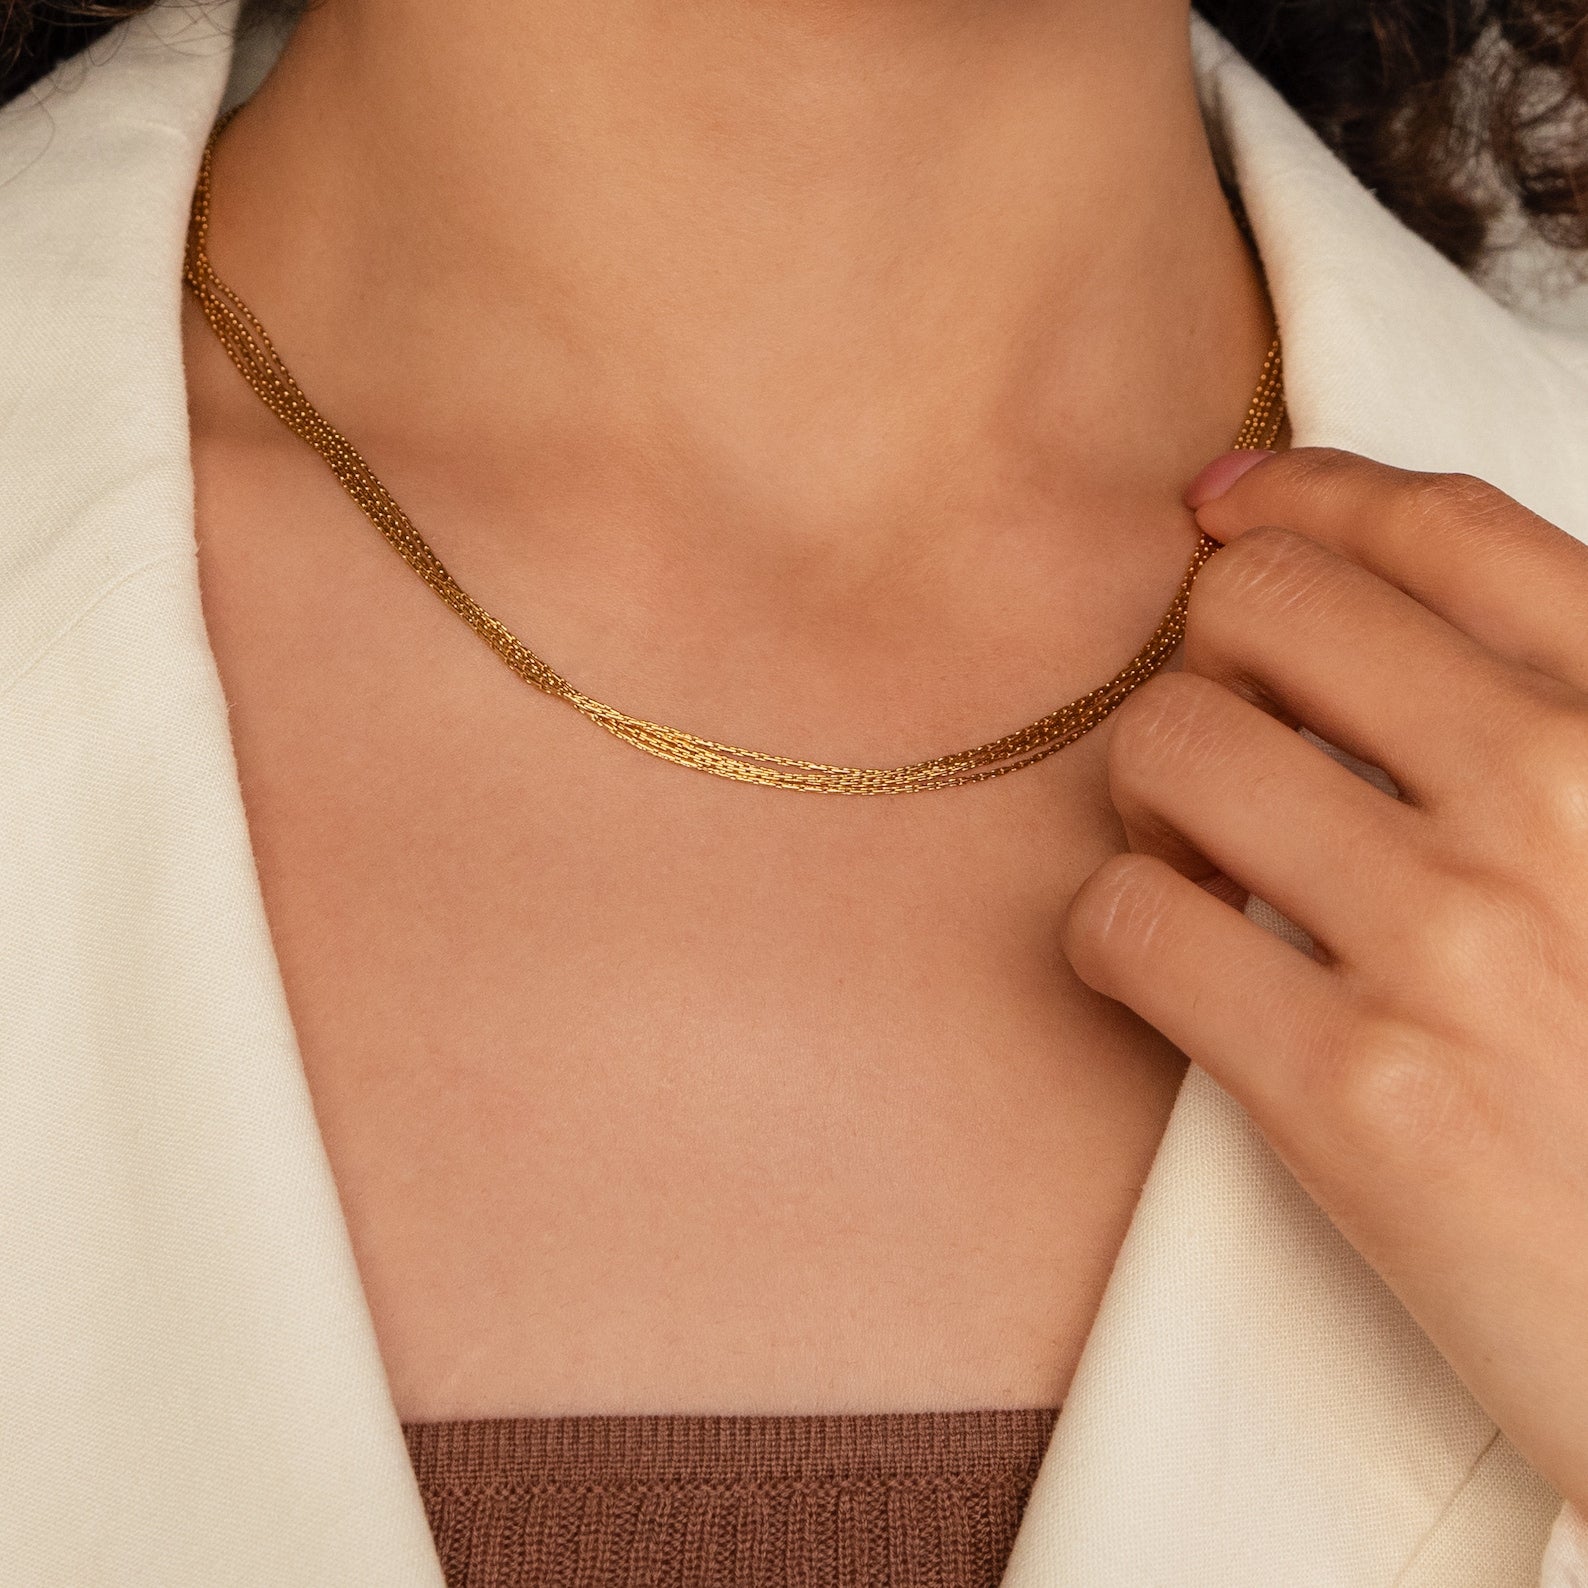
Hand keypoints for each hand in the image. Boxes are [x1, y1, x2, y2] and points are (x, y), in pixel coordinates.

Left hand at [1061, 446, 1587, 1513]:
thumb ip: (1550, 731)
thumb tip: (1363, 603)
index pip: (1442, 531)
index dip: (1303, 494)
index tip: (1227, 508)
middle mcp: (1561, 800)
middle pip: (1265, 607)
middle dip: (1205, 652)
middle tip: (1224, 736)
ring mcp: (1455, 942)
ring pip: (1168, 746)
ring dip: (1146, 797)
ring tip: (1196, 865)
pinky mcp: (1352, 1089)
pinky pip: (1125, 922)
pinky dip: (1110, 933)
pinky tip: (1165, 966)